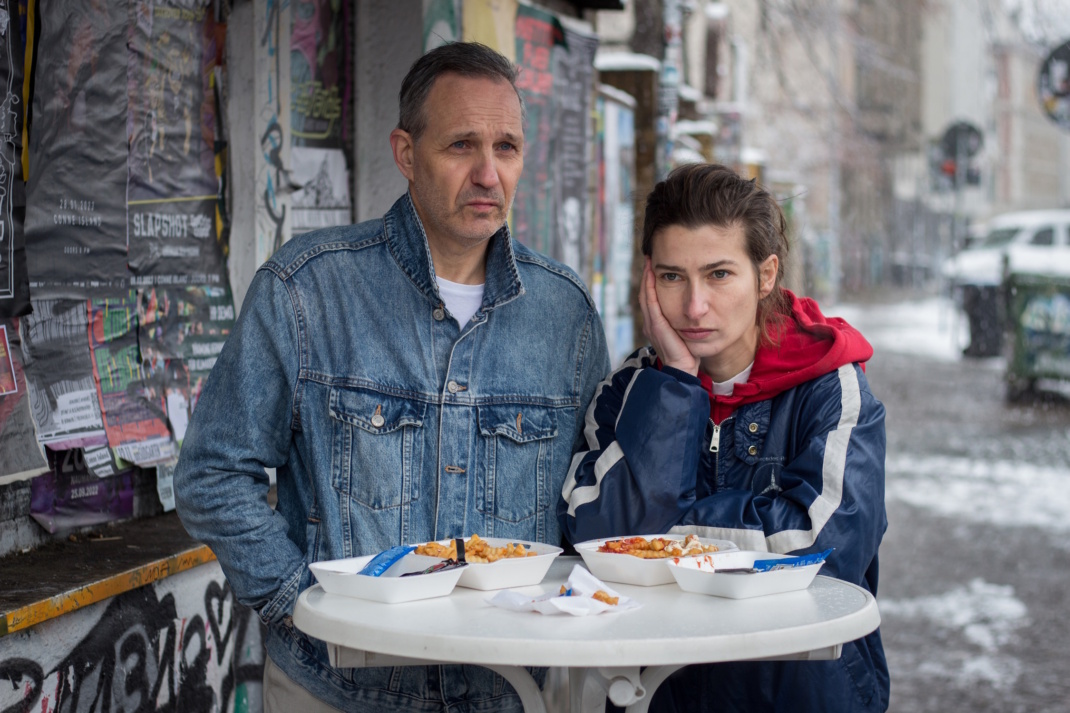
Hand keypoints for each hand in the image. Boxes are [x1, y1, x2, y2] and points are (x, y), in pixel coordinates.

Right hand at [639, 258, 698, 375]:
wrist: (683, 372)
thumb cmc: (688, 356)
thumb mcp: (686, 336)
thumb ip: (686, 325)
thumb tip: (698, 314)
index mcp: (656, 325)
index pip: (651, 299)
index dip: (652, 283)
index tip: (656, 267)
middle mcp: (650, 323)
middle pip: (645, 294)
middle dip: (648, 276)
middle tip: (650, 258)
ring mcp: (651, 324)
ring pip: (646, 295)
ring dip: (647, 277)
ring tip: (649, 262)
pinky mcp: (656, 326)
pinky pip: (651, 302)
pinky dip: (650, 287)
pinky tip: (652, 274)